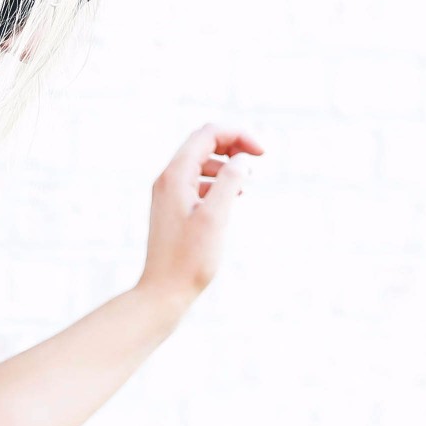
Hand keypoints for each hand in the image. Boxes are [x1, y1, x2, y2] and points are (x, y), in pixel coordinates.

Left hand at [139, 122, 263, 315]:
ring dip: (226, 164)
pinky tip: (231, 198)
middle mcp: (168, 179)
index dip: (238, 135)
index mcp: (176, 175)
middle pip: (203, 143)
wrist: (163, 292)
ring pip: (200, 162)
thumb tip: (242, 159)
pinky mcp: (172, 210)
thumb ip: (230, 181)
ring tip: (246, 183)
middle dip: (233, 145)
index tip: (262, 154)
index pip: (208, 134)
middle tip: (257, 161)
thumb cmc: (189, 259)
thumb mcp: (216, 217)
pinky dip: (216, 182)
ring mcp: (168, 194)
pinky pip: (196, 182)